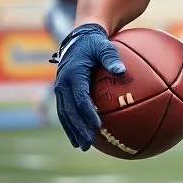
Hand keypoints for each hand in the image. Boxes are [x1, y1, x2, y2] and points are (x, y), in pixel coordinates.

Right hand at [49, 23, 124, 149]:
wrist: (78, 37)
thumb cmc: (95, 42)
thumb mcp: (104, 46)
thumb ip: (112, 58)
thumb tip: (123, 71)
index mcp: (73, 74)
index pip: (80, 98)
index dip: (87, 113)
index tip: (97, 126)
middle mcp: (63, 83)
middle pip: (68, 111)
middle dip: (77, 128)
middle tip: (87, 144)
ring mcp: (60, 88)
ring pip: (64, 114)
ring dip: (72, 130)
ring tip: (81, 145)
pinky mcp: (63, 91)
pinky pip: (65, 110)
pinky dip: (71, 124)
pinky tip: (79, 135)